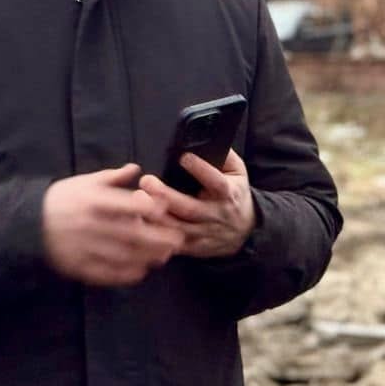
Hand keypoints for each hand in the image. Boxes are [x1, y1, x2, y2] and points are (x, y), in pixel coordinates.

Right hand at [41, 164, 182, 286]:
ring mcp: (85, 248)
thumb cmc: (61, 199)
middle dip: (159, 238)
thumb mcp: (84, 183)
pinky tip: (141, 271)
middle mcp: (91, 225)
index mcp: (93, 201)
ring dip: (148, 257)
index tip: (165, 210)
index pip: (128, 204)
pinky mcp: (79, 266)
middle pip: (132, 234)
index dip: (151, 208)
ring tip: (164, 256)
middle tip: (177, 240)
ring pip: (124, 256)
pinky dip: (126, 274)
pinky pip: (107, 273)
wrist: (26, 223)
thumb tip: (136, 169)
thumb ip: (112, 178)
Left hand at [138, 150, 255, 258]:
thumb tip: (210, 138)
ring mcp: (204, 233)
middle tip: (146, 181)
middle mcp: (216, 215)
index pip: (216, 182)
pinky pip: (172, 244)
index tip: (184, 157)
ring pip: (177, 227)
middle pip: (189, 208)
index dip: (201, 169)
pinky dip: (155, 234)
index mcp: (228, 194)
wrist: (245, 231)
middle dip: (166, 195)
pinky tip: (141, 221)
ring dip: (155, 214)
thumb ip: (225, 156)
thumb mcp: (238, 173)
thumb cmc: (235, 196)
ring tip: (138, 198)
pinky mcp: (194, 247)